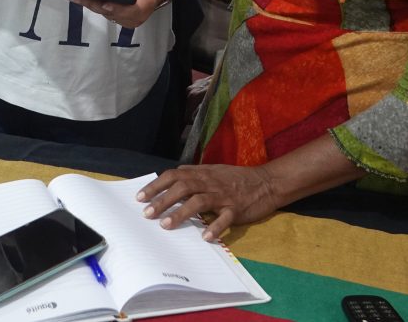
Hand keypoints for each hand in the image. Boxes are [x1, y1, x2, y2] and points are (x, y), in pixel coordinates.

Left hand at [63, 0, 172, 27]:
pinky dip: (88, 3)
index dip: (118, 9)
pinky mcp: (115, 15)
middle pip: (112, 13)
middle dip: (94, 5)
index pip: (130, 11)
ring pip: (103, 12)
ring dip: (87, 4)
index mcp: (144, 8)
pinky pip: (100, 10)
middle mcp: (133, 18)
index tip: (105, 4)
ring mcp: (123, 18)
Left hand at [136, 164, 278, 240]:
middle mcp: (209, 182)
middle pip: (182, 188)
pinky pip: (224, 218)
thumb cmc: (236, 178)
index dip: (156, 186)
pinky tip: (205, 237)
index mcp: (201, 173)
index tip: (141, 198)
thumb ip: (193, 174)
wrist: (266, 182)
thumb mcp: (212, 171)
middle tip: (147, 214)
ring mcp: (223, 196)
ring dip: (181, 213)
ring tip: (166, 226)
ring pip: (198, 201)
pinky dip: (215, 227)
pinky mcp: (237, 209)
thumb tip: (173, 176)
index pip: (174, 176)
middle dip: (162, 201)